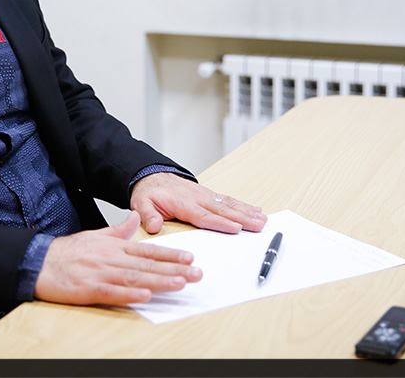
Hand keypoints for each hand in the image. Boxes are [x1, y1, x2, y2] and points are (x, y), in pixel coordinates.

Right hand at [34, 211, 202, 304]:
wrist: (41, 262)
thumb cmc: (70, 251)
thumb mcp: (97, 235)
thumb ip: (119, 229)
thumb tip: (135, 216)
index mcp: (115, 246)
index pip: (149, 251)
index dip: (171, 254)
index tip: (190, 258)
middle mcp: (112, 259)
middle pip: (148, 265)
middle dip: (174, 269)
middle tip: (196, 273)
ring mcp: (101, 274)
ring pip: (135, 278)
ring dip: (159, 281)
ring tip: (179, 283)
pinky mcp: (89, 289)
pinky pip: (113, 292)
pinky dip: (130, 294)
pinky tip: (146, 296)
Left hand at [130, 173, 267, 234]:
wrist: (151, 176)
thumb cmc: (149, 193)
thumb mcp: (141, 204)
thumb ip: (148, 215)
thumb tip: (154, 225)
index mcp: (182, 203)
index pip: (204, 216)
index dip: (220, 222)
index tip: (236, 228)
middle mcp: (198, 198)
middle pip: (223, 210)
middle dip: (242, 218)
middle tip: (259, 225)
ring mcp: (205, 195)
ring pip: (229, 204)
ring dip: (247, 212)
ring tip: (262, 219)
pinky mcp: (209, 195)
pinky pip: (228, 200)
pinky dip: (243, 205)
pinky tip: (256, 210)